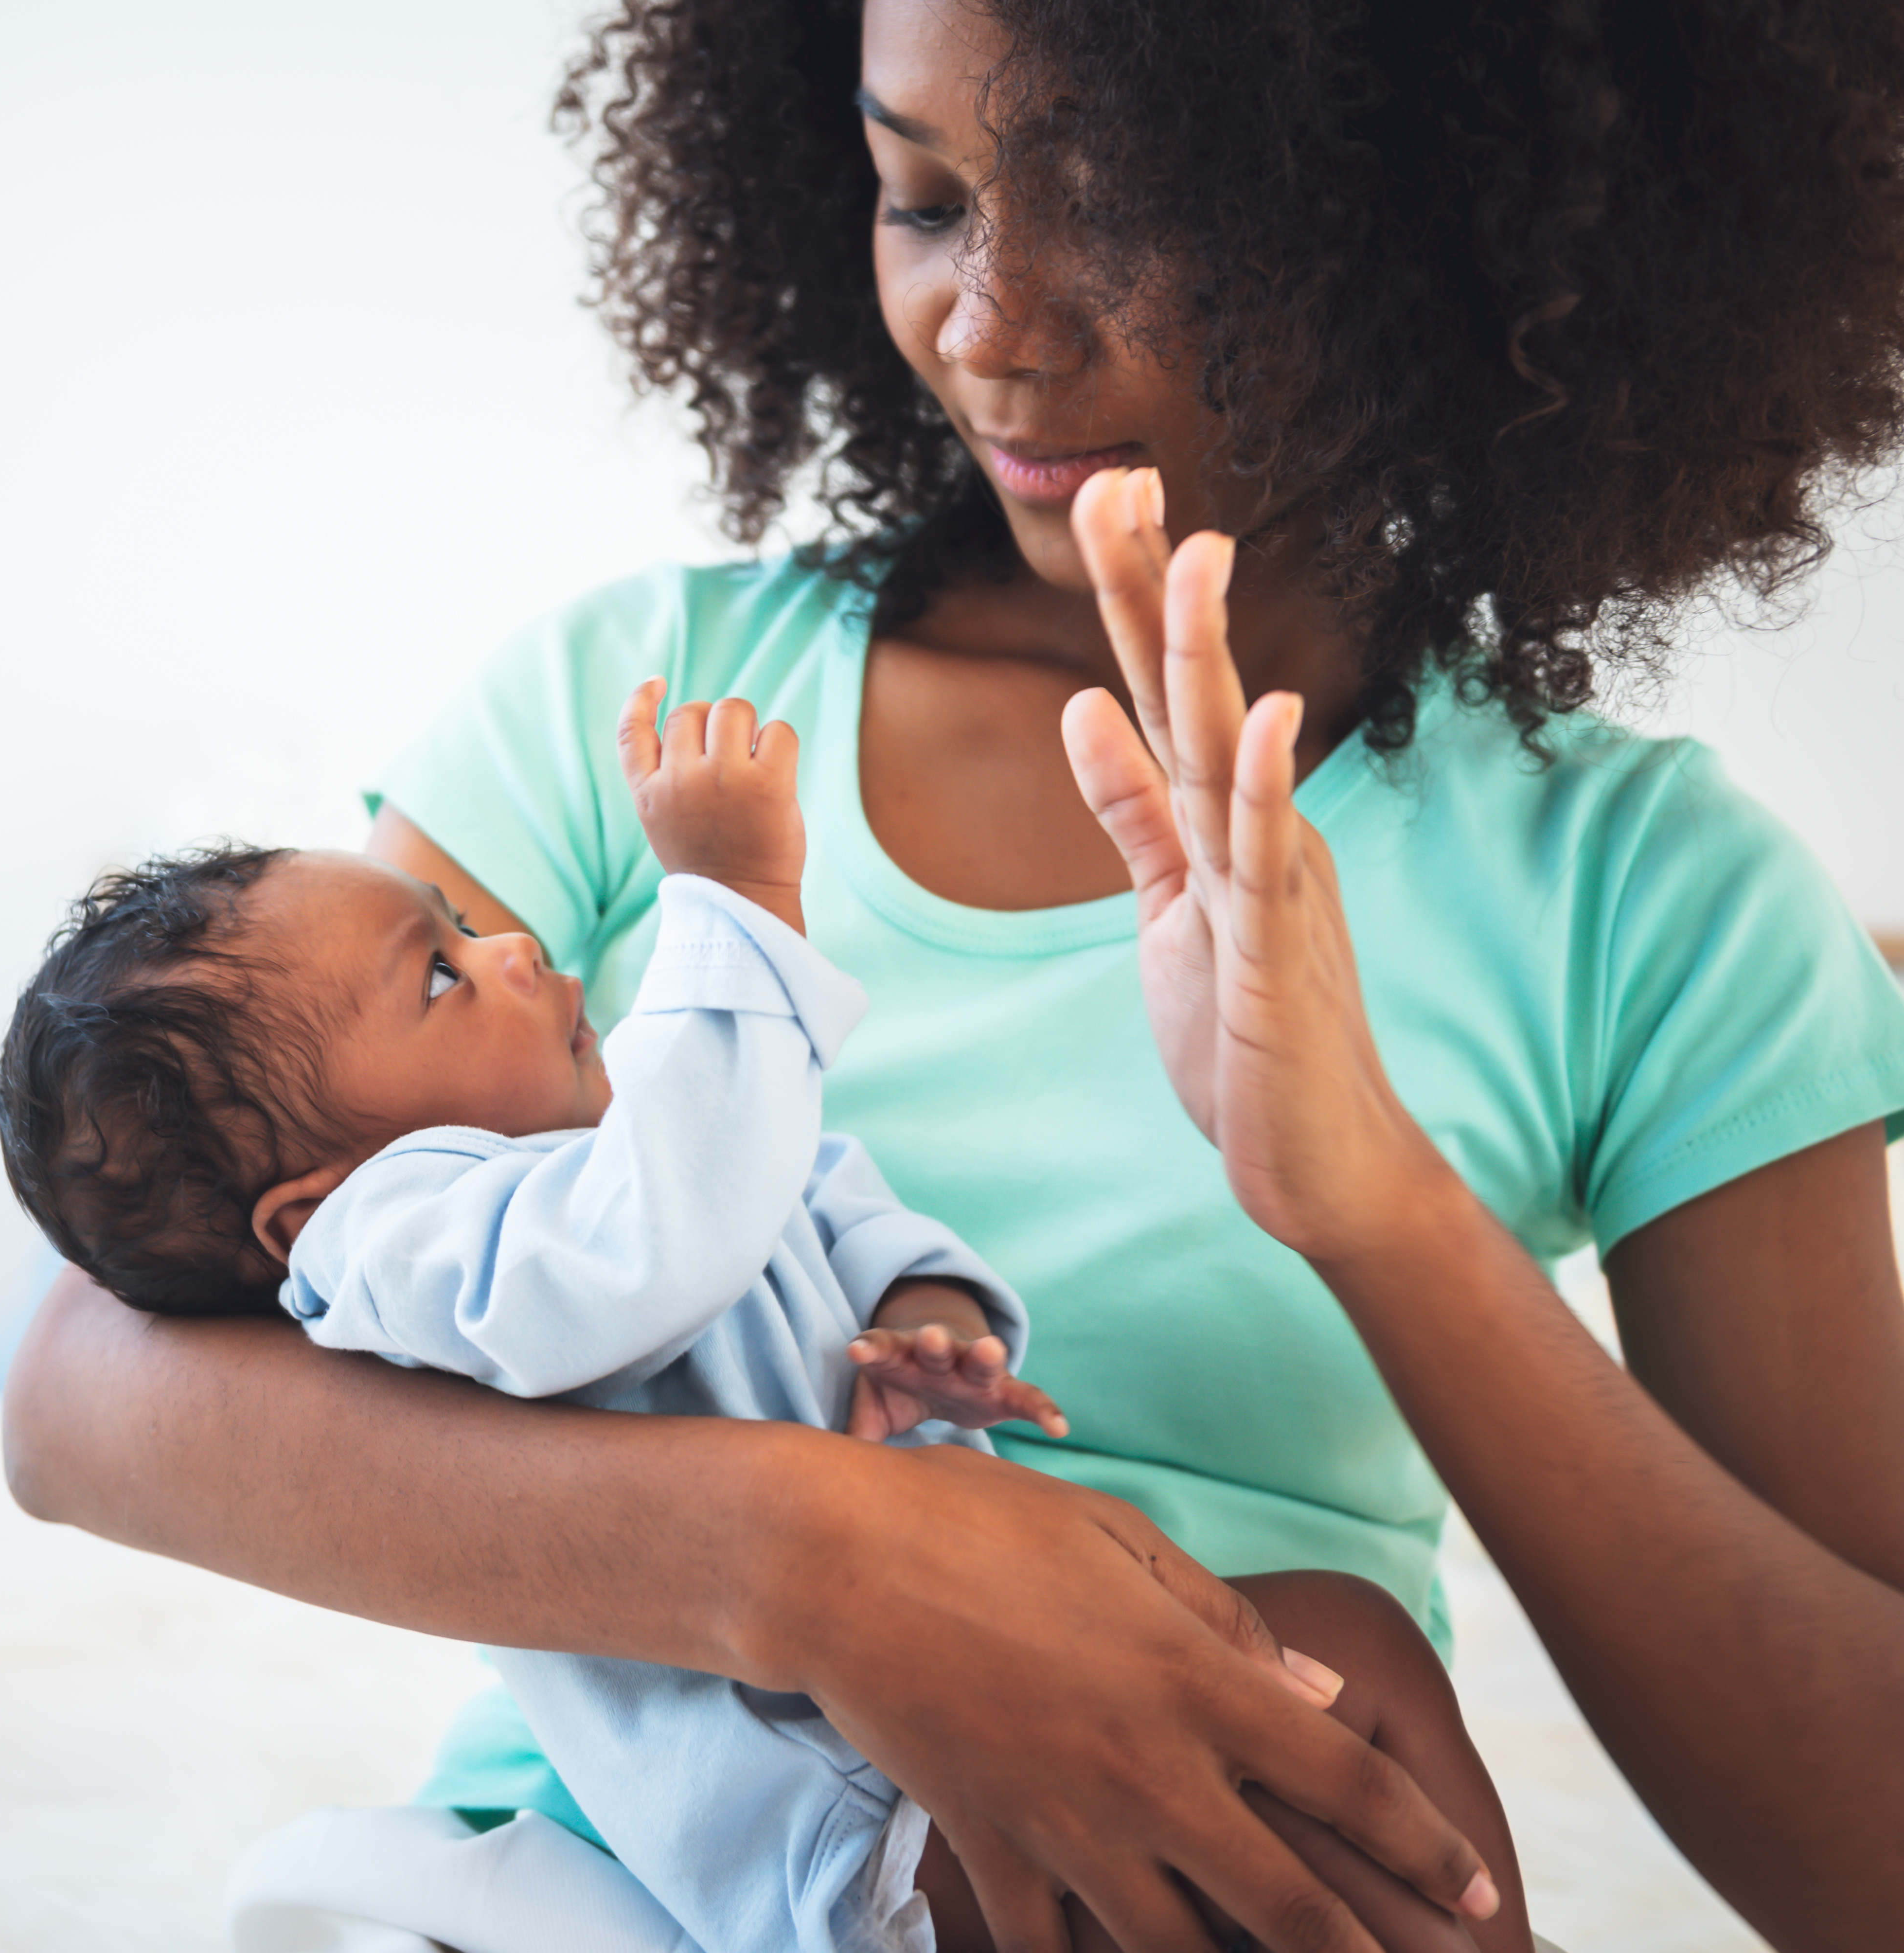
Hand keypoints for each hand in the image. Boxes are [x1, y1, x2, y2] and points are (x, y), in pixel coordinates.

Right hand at [616, 678, 805, 930]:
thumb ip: (668, 775)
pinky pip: (777, 729)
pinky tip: (777, 770)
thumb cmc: (711, 860)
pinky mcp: (767, 782)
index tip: (657, 683)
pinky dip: (781, 742)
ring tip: (752, 762)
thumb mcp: (667, 820)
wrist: (746, 904)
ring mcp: (722, 779)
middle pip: (690, 712)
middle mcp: (679, 782)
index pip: (631, 732)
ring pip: (733, 709)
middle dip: (712, 724)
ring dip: (747, 726)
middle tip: (728, 758)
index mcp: (649, 794)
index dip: (641, 700)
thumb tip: (698, 716)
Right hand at [767, 1444, 1502, 1952]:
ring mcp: (1067, 1824)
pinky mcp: (990, 1849)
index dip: (1430, 1849)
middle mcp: (1151, 1772)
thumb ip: (1225, 1622)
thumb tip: (1320, 1690)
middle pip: (1292, 1907)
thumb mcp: (1119, 1539)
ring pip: (1179, 1951)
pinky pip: (1050, 1951)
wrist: (830, 1561)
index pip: (1352, 1785)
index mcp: (1197, 1682)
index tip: (1478, 1891)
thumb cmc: (976, 1524)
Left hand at [843, 1322, 1071, 1443]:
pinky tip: (1059, 1428)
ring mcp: (974, 1369)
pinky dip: (1045, 1411)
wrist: (943, 1361)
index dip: (870, 1348)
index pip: (883, 1347)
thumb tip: (826, 1474)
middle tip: (931, 1336)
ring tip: (992, 1348)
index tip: (856, 1349)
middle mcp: (939, 1356)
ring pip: (981, 1359)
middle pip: (936, 1346)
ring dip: (985, 1354)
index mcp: (900, 1355)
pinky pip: (1029, 1398)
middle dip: (934, 1342)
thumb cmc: (900, 1385)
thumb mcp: (876, 1405)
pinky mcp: (1005, 1389)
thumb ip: (857, 1430)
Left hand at [1058, 469, 1452, 1262]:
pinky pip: (1266, 857)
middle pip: (1190, 688)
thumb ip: (1131, 808)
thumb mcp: (1169, 900)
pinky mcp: (1276, 951)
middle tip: (1127, 478)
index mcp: (1219, 815)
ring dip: (1207, 655)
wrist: (1311, 1153)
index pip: (1159, 684)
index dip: (1131, 591)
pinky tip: (1269, 714)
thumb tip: (1078, 707)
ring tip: (1196, 551)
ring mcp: (1272, 884)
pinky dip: (1264, 784)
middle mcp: (1255, 828)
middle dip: (1157, 587)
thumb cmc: (1244, 1031)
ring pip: (1229, 750)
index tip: (1109, 494)